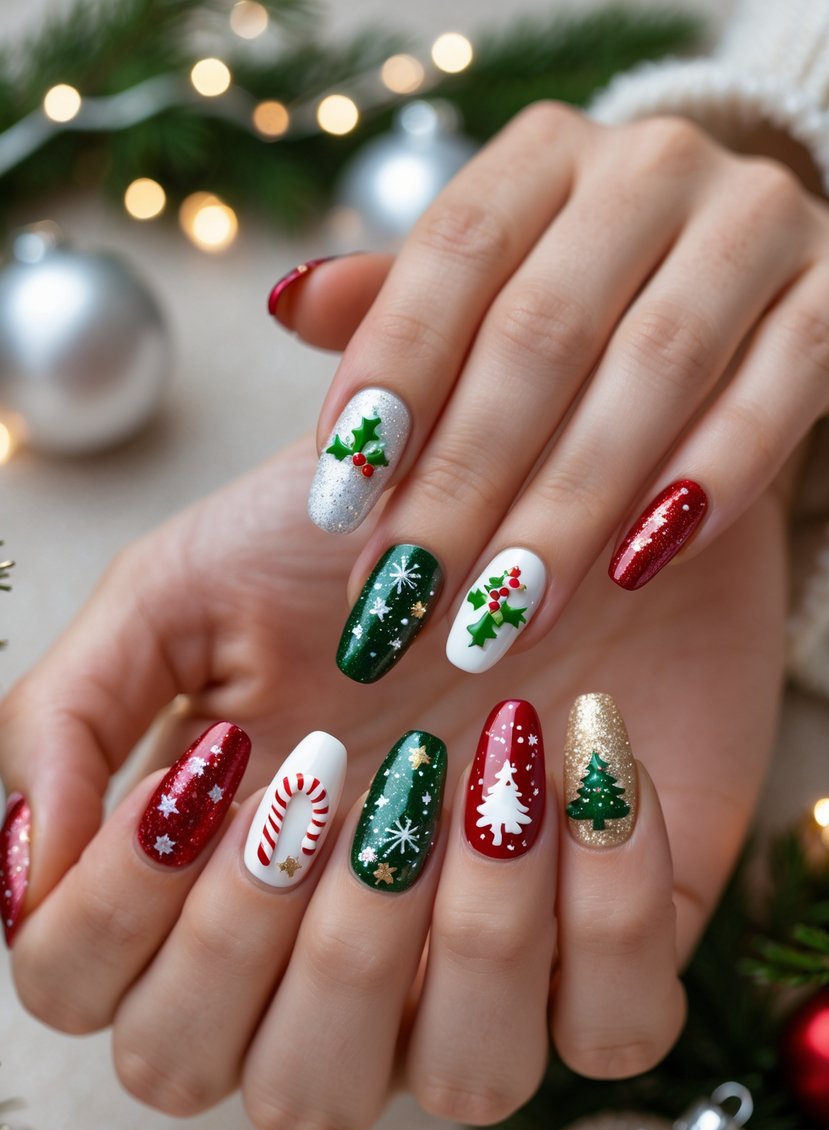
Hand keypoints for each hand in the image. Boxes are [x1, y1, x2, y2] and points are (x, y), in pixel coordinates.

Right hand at [0, 439, 784, 1129]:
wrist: (527, 481)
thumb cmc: (351, 544)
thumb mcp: (182, 590)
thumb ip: (69, 718)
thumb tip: (24, 870)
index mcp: (214, 885)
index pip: (97, 998)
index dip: (120, 910)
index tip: (205, 761)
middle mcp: (336, 956)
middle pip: (263, 1084)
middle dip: (274, 937)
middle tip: (323, 771)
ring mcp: (479, 966)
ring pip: (456, 1085)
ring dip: (450, 937)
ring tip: (459, 771)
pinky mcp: (611, 948)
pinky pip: (613, 1029)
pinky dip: (602, 912)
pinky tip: (579, 774)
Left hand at [281, 101, 822, 678]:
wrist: (740, 268)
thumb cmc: (582, 291)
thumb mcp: (486, 287)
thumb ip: (399, 303)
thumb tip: (290, 303)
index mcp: (545, 154)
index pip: (452, 253)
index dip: (389, 379)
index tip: (334, 504)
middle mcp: (649, 166)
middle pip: (541, 332)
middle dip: (464, 482)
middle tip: (404, 599)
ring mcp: (754, 220)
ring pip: (655, 370)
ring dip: (571, 507)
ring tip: (503, 616)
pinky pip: (783, 386)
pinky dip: (711, 479)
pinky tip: (637, 564)